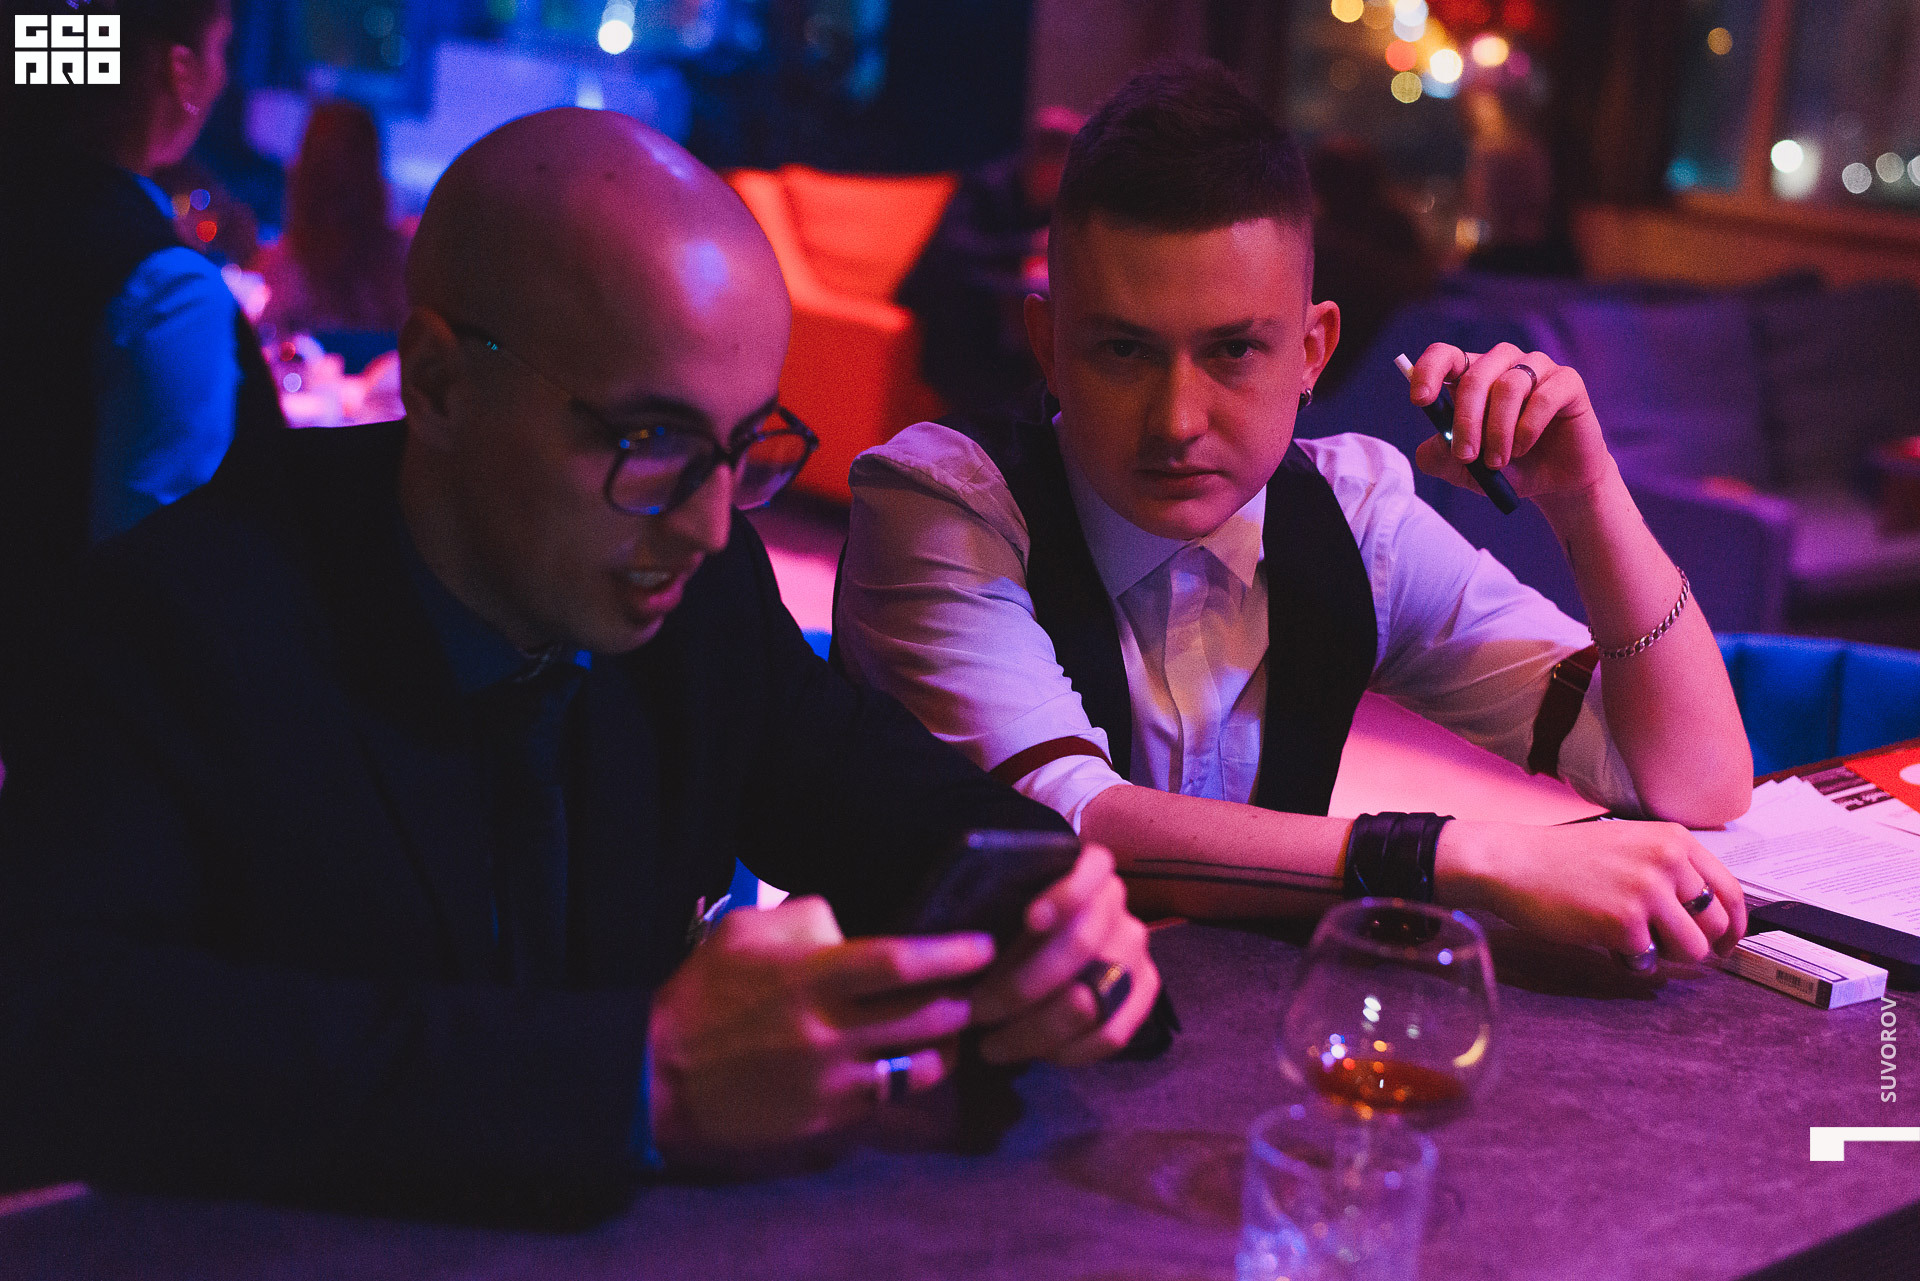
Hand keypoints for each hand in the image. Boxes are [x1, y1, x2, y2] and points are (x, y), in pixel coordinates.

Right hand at [646, 895, 994, 1162]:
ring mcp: (833, 1081)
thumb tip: (850, 926)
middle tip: (974, 985)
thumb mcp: (746, 930)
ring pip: (922, 1064)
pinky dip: (911, 1075)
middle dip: (963, 999)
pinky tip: (913, 1059)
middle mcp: (830, 1031)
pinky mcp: (829, 1119)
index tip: (982, 945)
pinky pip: (891, 1096)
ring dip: (947, 1043)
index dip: (952, 953)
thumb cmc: (705, 992)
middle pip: (927, 1016)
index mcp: (812, 977)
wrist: (662, 1074)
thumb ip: (806, 918)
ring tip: (951, 1026)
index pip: (902, 962)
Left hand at [967, 845, 1159, 1066]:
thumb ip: (992, 923)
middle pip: (1081, 945)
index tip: (1030, 919)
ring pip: (1094, 998)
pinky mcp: (1147, 987)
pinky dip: (1071, 1050)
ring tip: (993, 1044)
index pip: (1090, 871)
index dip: (1064, 895)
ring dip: (1038, 1029)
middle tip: (977, 1009)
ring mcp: (1136, 947)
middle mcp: (1118, 904)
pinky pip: (1114, 1032)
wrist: (1060, 948)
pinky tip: (1036, 1053)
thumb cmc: (1011, 925)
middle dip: (1022, 985)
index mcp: (1089, 869)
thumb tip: (964, 963)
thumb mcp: (1001, 911)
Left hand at [1406, 342, 1615, 501]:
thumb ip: (1440, 458)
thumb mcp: (1463, 471)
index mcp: (1471, 376)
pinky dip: (1528, 428)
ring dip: (1498, 431)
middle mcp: (1502, 364)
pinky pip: (1543, 397)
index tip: (1420, 400)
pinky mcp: (1567, 381)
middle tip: (1466, 456)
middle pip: (1474, 377)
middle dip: (1465, 421)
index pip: (1445, 356)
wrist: (1553, 482)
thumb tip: (1431, 445)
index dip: (1428, 371)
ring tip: (1497, 462)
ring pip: (1508, 386)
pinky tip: (1523, 447)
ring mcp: (1536, 368)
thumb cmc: (1505, 467)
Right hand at [1438, 818, 1748, 963]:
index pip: (1731, 891)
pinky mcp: (1625, 923)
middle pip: (1717, 925)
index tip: (1724, 943)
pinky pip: (1650, 962)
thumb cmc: (1564, 859)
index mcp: (1674, 840)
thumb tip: (1711, 919)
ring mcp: (1647, 892)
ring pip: (1692, 950)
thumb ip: (1671, 871)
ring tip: (1632, 941)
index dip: (1733, 926)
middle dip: (1699, 946)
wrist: (1512, 862)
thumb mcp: (1630, 847)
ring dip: (1665, 955)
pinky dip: (1630, 960)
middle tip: (1670, 950)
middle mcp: (1668, 861)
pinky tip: (1604, 941)